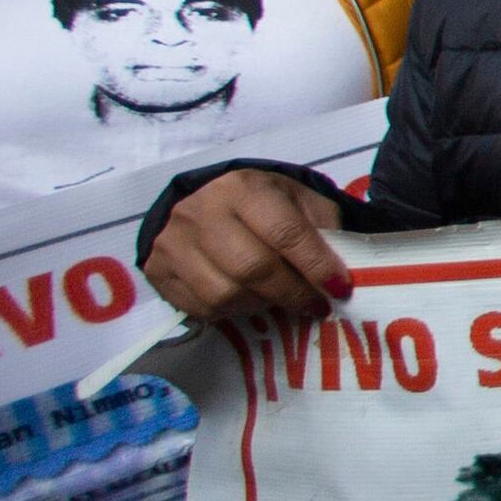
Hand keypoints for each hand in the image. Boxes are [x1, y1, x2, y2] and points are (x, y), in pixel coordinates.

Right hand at [142, 170, 353, 325]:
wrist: (202, 201)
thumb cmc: (260, 203)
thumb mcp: (297, 199)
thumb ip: (323, 227)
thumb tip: (342, 270)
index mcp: (242, 189)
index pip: (285, 233)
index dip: (316, 266)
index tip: (340, 288)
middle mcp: (201, 212)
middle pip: (252, 269)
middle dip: (292, 294)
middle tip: (316, 305)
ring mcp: (173, 243)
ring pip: (225, 295)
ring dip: (262, 305)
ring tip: (280, 299)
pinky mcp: (158, 270)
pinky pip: (201, 308)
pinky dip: (232, 312)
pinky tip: (248, 299)